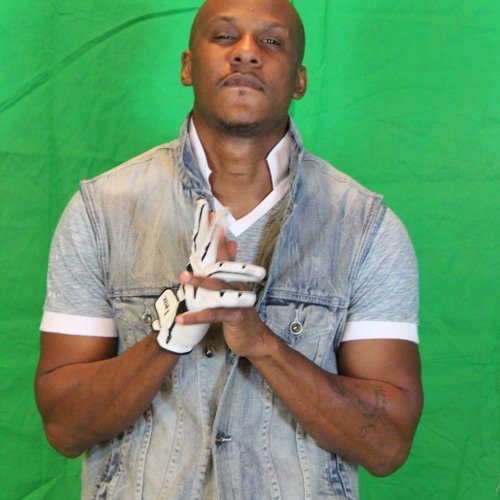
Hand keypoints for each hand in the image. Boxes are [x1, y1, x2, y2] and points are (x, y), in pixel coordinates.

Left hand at [153, 199, 265, 353]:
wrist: (254, 339)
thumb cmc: (240, 313)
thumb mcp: (235, 287)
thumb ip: (231, 266)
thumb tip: (232, 242)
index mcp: (235, 277)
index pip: (226, 252)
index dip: (219, 235)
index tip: (212, 216)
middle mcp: (238, 285)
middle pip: (223, 265)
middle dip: (209, 252)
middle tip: (198, 233)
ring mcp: (237, 300)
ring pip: (218, 289)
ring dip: (199, 283)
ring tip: (182, 279)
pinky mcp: (234, 317)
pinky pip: (213, 314)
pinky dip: (196, 317)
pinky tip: (182, 318)